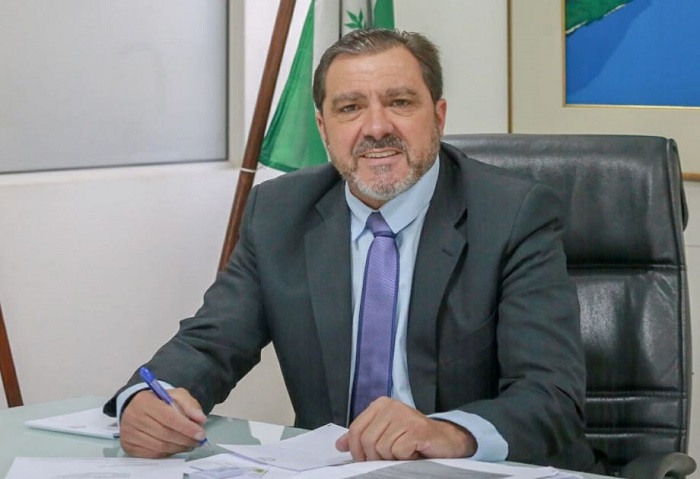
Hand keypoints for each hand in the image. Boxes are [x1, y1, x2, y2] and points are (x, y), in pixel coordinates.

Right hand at [119, 388, 207, 457]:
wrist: (137, 407)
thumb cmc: (160, 401)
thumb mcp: (176, 395)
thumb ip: (190, 405)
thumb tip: (201, 420)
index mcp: (145, 401)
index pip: (168, 417)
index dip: (186, 427)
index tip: (200, 433)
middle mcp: (134, 417)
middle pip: (164, 434)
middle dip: (185, 439)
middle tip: (199, 441)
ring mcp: (129, 433)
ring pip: (159, 446)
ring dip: (179, 448)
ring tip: (190, 444)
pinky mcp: (129, 446)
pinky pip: (153, 454)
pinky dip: (168, 453)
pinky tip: (177, 447)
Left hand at [336, 397, 476, 460]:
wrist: (445, 440)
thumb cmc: (413, 438)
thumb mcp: (384, 434)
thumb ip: (362, 437)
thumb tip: (340, 445)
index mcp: (380, 405)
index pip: (356, 429)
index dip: (357, 450)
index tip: (366, 459)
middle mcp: (391, 406)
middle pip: (367, 441)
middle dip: (375, 457)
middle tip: (390, 458)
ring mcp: (404, 416)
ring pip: (381, 448)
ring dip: (392, 458)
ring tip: (404, 452)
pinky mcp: (417, 429)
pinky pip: (398, 452)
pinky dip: (404, 458)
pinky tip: (413, 452)